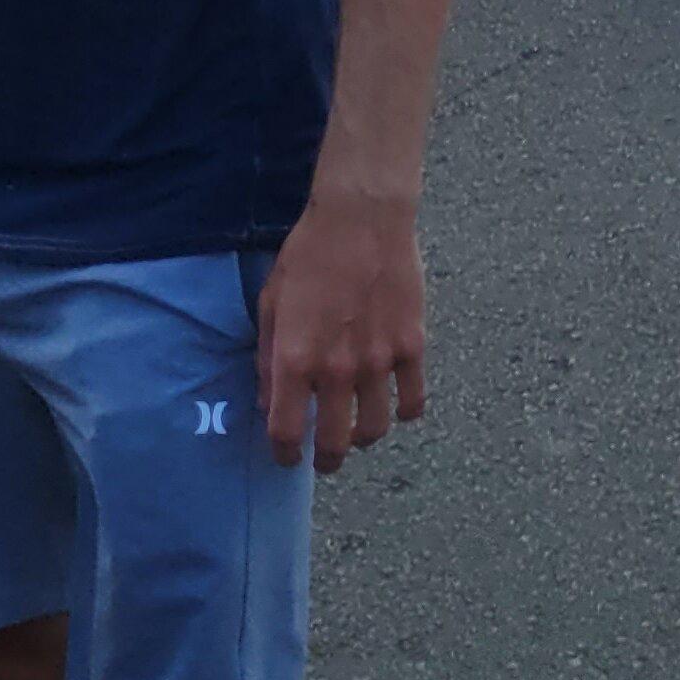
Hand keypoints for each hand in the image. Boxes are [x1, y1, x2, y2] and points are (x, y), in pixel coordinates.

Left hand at [258, 195, 427, 473]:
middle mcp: (336, 370)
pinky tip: (395, 406)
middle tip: (326, 460)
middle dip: (326, 460)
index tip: (288, 457)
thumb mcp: (271, 301)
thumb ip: (267, 356)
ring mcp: (377, 362)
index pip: (286, 432)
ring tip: (359, 434)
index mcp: (295, 359)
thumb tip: (268, 399)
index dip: (284, 454)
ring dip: (363, 439)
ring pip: (375, 430)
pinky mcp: (411, 347)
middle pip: (334, 443)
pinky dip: (404, 412)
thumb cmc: (308, 254)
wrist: (361, 218)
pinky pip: (412, 401)